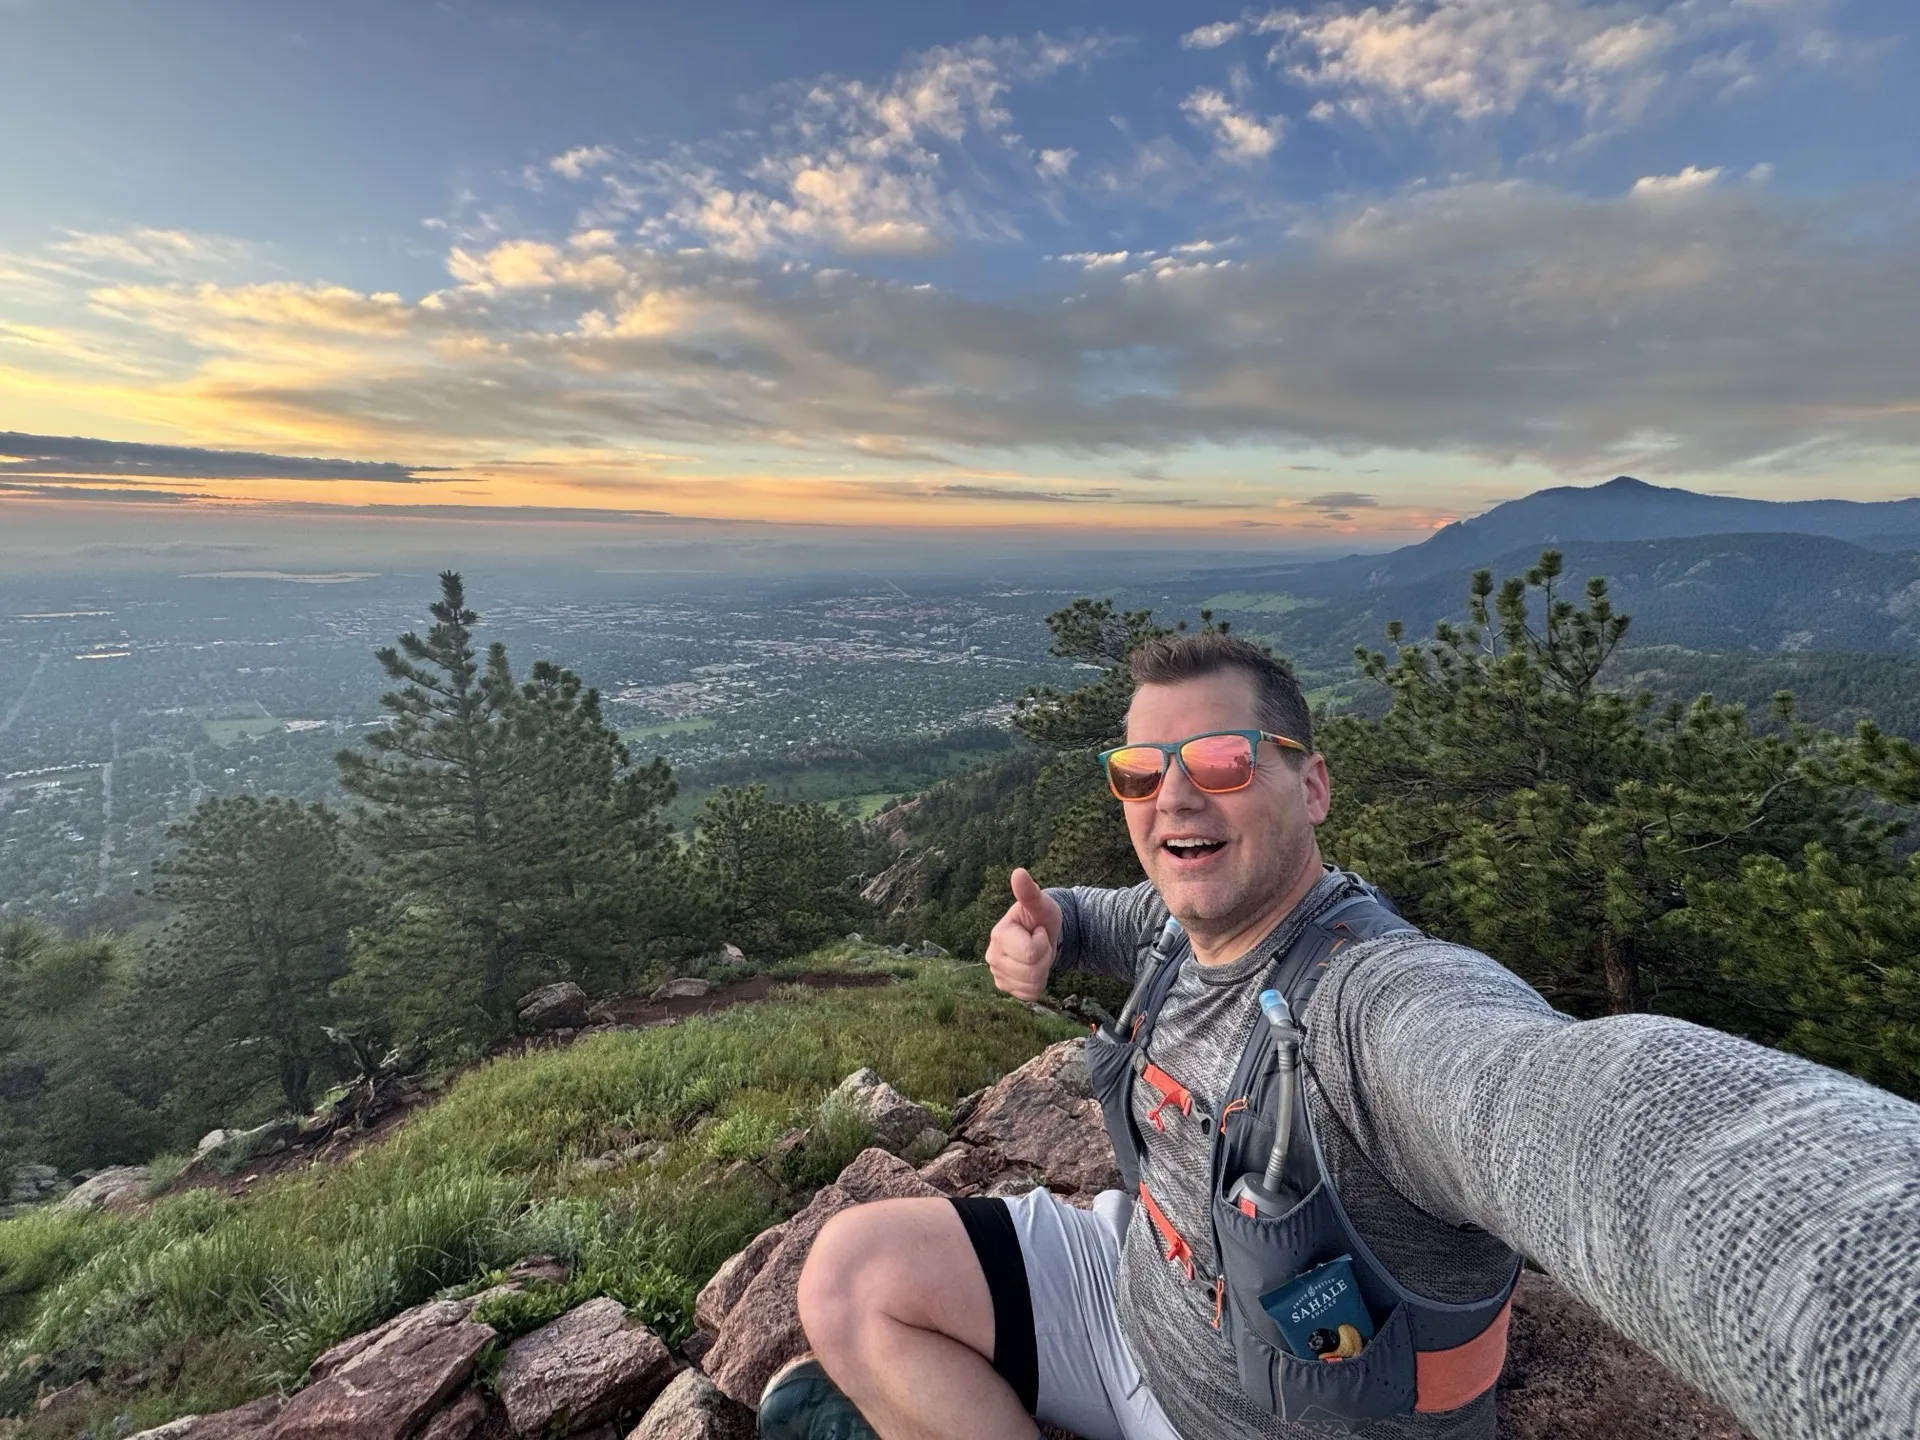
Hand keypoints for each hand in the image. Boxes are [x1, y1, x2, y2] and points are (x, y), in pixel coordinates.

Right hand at [987, 867, 1062, 1000]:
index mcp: (999, 935)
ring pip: (1031, 985)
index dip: (1042, 942)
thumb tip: (1018, 872)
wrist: (1042, 934)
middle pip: (1031, 972)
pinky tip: (1033, 967)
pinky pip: (1029, 994)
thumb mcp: (1041, 904)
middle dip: (1044, 957)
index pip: (1029, 953)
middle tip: (1039, 943)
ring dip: (1042, 970)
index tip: (1038, 931)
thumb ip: (1029, 892)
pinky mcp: (1005, 986)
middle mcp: (992, 956)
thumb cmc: (1041, 917)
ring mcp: (997, 973)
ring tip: (1037, 954)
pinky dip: (1037, 983)